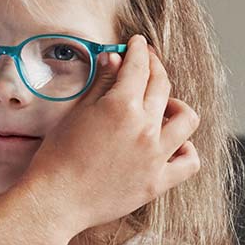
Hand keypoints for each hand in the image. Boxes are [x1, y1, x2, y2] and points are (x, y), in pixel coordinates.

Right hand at [16, 35, 200, 234]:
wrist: (54, 201)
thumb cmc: (56, 158)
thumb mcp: (76, 114)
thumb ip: (101, 84)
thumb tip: (115, 57)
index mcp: (121, 106)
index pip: (138, 66)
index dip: (139, 50)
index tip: (138, 43)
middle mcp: (144, 128)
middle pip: (162, 85)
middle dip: (155, 67)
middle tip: (147, 64)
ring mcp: (155, 156)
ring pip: (186, 118)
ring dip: (177, 106)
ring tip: (164, 108)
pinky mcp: (157, 182)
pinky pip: (190, 161)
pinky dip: (187, 149)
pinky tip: (175, 145)